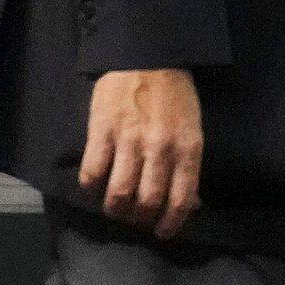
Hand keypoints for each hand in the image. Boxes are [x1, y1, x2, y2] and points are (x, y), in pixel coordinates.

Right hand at [80, 68, 203, 237]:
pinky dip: (91, 186)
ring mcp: (129, 139)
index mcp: (187, 150)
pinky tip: (93, 186)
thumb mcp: (192, 129)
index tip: (161, 231)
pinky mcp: (102, 129)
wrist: (146, 52)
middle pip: (147, 203)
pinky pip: (93, 170)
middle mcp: (160, 149)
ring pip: (119, 193)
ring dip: (115, 208)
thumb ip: (188, 165)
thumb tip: (188, 202)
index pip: (181, 201)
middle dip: (140, 219)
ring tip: (113, 207)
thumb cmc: (173, 94)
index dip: (170, 224)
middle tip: (134, 218)